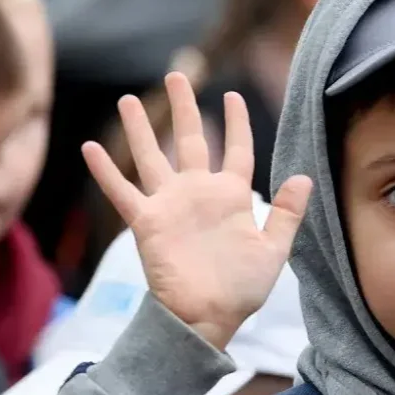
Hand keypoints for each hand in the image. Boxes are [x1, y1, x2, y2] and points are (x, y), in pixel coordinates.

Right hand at [81, 72, 311, 349]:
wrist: (208, 319)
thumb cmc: (242, 290)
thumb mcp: (273, 250)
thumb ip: (286, 213)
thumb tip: (303, 177)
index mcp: (232, 196)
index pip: (236, 150)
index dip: (235, 124)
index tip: (232, 96)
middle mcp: (199, 194)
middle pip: (190, 140)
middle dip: (185, 108)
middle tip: (178, 75)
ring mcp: (171, 206)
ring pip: (152, 157)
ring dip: (141, 129)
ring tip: (129, 99)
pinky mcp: (148, 223)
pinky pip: (123, 192)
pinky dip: (107, 171)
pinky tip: (91, 147)